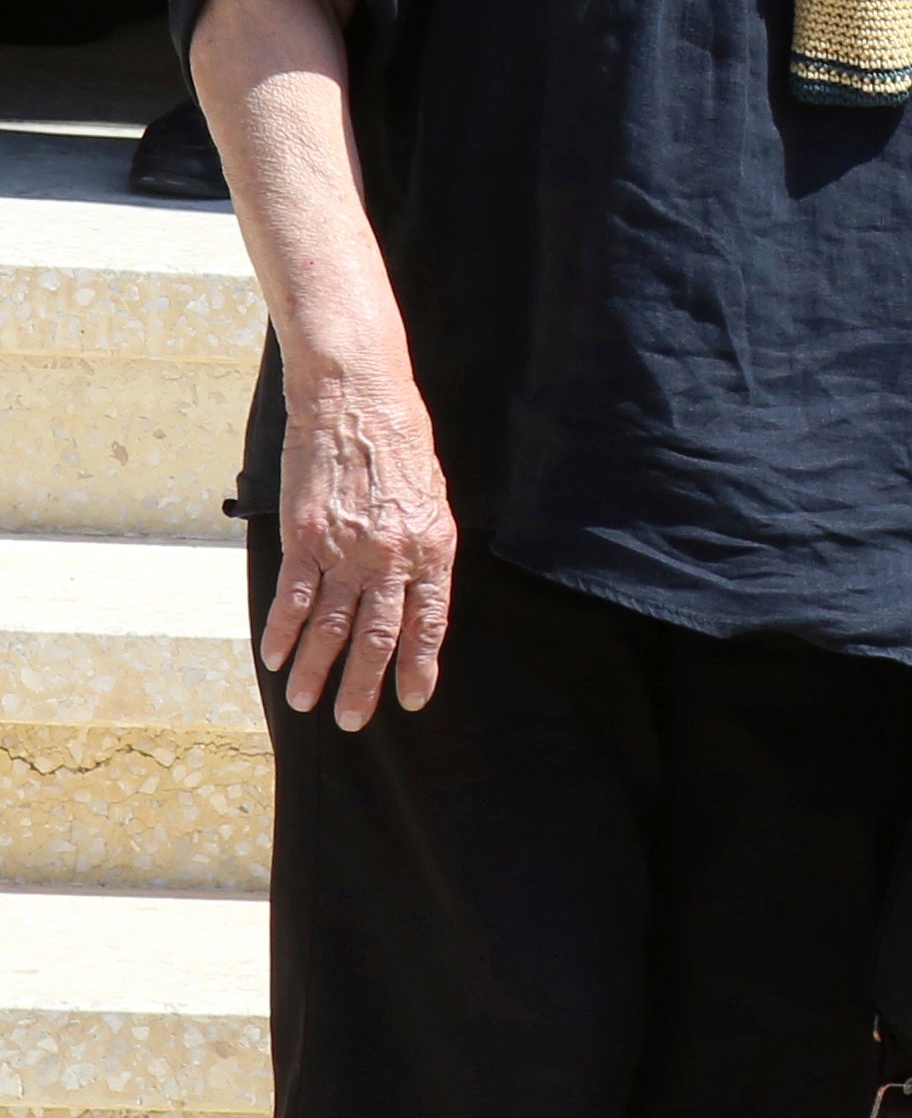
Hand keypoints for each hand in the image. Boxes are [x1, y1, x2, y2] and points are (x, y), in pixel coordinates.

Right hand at [264, 364, 457, 729]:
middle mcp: (392, 555)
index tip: (411, 698)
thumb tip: (415, 587)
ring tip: (304, 701)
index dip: (418, 664)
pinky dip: (281, 631)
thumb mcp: (432, 493)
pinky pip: (293, 597)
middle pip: (377, 635)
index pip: (428, 621)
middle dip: (363, 684)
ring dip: (315, 669)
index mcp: (433, 545)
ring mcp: (347, 549)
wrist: (357, 397)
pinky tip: (273, 656)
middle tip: (352, 721)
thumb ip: (422, 543)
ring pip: (331, 626)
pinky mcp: (306, 537)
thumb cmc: (400, 439)